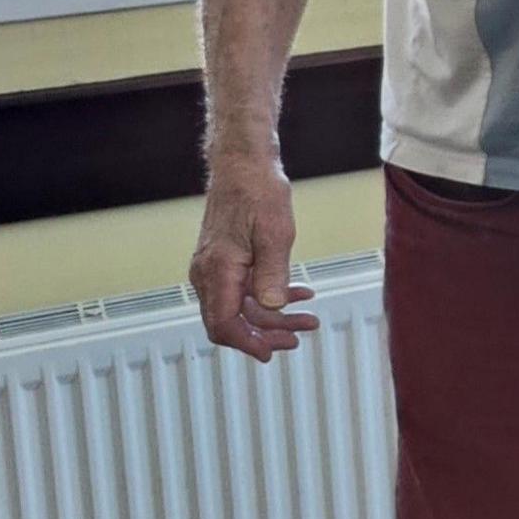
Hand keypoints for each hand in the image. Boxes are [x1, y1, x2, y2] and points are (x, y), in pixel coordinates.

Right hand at [190, 154, 317, 362]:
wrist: (244, 164)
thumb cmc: (258, 191)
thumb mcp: (275, 233)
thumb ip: (272, 274)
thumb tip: (272, 308)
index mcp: (217, 270)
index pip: (224, 324)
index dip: (248, 343)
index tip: (272, 353)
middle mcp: (209, 273)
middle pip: (232, 321)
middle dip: (267, 333)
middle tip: (301, 336)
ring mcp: (215, 268)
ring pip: (242, 307)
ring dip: (274, 316)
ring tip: (309, 317)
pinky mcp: (225, 261)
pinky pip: (244, 289)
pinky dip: (270, 295)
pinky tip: (299, 294)